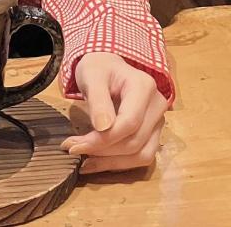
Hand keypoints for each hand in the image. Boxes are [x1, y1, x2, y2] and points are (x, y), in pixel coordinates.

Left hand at [61, 51, 167, 174]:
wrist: (107, 67)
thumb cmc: (98, 68)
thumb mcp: (91, 76)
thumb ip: (98, 100)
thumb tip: (103, 128)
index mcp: (144, 87)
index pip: (129, 122)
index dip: (104, 139)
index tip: (76, 145)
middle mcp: (157, 105)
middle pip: (135, 141)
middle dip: (103, 151)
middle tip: (73, 149)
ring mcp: (158, 121)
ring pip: (142, 154)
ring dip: (111, 162)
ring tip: (84, 162)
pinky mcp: (153, 134)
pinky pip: (141, 156)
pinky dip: (118, 163)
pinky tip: (96, 163)